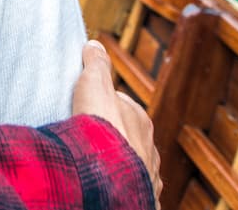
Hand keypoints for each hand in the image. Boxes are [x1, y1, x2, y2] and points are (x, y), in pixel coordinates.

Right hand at [72, 39, 161, 206]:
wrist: (108, 175)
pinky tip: (112, 191)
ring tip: (98, 169)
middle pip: (131, 140)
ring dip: (122, 168)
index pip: (124, 108)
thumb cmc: (101, 129)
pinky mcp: (142, 199)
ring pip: (135, 168)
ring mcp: (147, 176)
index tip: (88, 111)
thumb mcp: (94, 85)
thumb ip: (96, 65)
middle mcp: (149, 148)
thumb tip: (94, 44)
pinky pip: (136, 193)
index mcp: (139, 120)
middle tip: (89, 142)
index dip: (106, 108)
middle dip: (116, 140)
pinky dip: (126, 191)